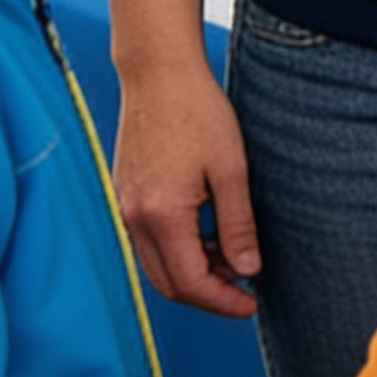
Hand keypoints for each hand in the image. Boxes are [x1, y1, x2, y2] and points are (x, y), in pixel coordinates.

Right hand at [110, 57, 261, 316]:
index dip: (224, 301)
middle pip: (168, 284)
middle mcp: (134, 218)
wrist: (158, 72)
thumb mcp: (230, 169)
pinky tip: (207, 235)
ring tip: (233, 256)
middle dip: (208, 294)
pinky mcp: (125, 195)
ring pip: (157, 266)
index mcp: (161, 215)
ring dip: (193, 272)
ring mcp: (125, 207)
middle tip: (246, 289)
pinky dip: (177, 251)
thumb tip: (248, 270)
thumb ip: (237, 225)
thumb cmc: (198, 111)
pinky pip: (148, 242)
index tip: (252, 304)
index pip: (191, 283)